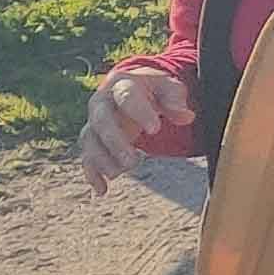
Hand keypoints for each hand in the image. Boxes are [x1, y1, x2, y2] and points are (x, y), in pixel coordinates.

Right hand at [79, 69, 193, 192]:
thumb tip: (186, 116)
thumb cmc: (154, 90)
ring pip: (90, 141)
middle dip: (115, 142)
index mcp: (122, 84)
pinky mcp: (93, 140)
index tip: (155, 129)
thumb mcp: (169, 88)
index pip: (126, 96)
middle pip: (101, 121)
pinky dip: (93, 174)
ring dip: (102, 160)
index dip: (139, 112)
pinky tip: (102, 190)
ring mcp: (94, 122)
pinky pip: (87, 157)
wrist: (133, 90)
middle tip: (133, 161)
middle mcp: (102, 102)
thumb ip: (176, 99)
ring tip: (119, 173)